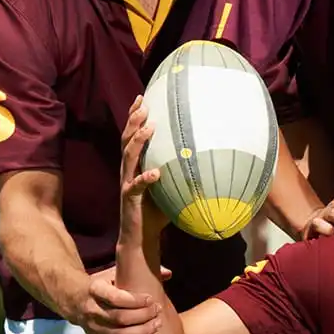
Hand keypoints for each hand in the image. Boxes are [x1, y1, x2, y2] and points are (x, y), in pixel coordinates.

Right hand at [70, 265, 163, 333]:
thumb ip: (140, 271)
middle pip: (119, 318)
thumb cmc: (102, 284)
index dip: (136, 300)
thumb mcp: (114, 272)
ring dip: (142, 332)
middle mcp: (91, 310)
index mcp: (95, 289)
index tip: (151, 298)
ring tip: (157, 324)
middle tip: (158, 310)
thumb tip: (168, 273)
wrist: (75, 299)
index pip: (115, 298)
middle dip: (143, 316)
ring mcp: (92, 327)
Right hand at [119, 96, 169, 241]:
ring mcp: (127, 183)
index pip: (132, 135)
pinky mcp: (130, 199)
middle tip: (143, 105)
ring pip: (128, 158)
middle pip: (126, 141)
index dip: (134, 116)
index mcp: (136, 164)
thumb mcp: (170, 183)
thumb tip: (207, 152)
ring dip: (138, 142)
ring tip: (149, 129)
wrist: (141, 235)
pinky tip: (155, 173)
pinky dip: (145, 179)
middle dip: (133, 121)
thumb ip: (179, 167)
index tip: (142, 97)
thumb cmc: (157, 208)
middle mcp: (128, 170)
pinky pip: (136, 187)